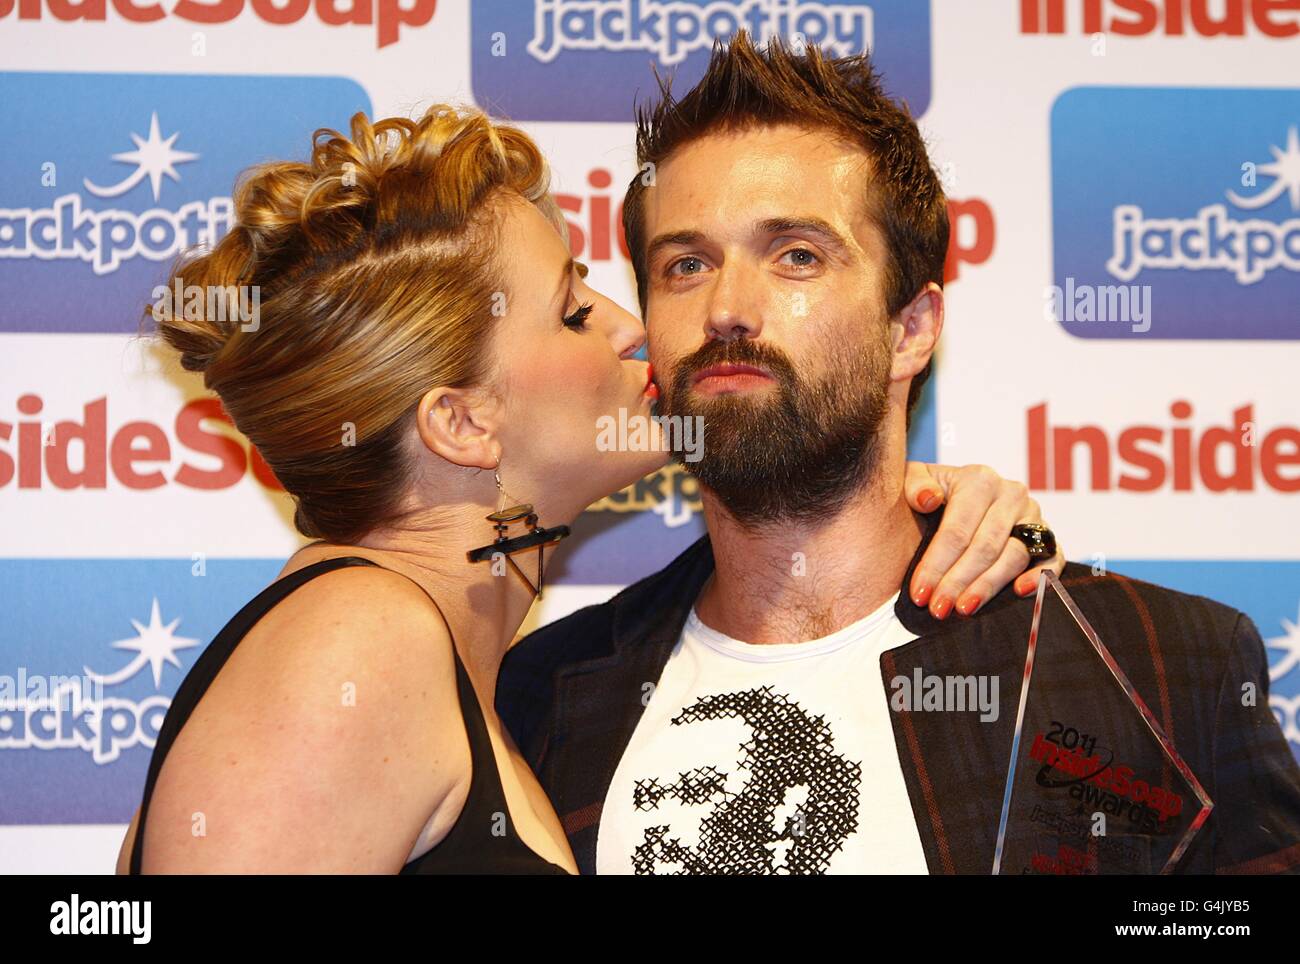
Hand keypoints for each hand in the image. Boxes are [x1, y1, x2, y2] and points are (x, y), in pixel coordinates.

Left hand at [903, 462, 1063, 618]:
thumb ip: (914, 484)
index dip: (936, 564)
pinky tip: (1019, 593)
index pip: (957, 530)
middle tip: (938, 609)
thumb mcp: (914, 478)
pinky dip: (1040, 577)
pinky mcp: (1047, 537)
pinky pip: (1053, 559)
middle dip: (958, 582)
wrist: (959, 493)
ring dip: (988, 586)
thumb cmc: (932, 492)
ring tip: (963, 608)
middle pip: (984, 547)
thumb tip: (928, 499)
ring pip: (1013, 557)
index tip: (919, 592)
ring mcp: (1033, 516)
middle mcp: (1011, 495)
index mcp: (979, 480)